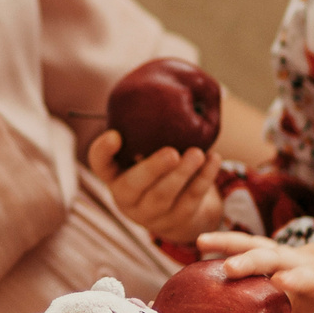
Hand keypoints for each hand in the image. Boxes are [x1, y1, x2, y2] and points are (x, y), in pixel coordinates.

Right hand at [87, 133, 223, 243]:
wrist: (173, 209)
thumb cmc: (155, 169)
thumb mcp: (143, 154)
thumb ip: (146, 135)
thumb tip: (169, 93)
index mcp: (114, 175)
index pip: (100, 164)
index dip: (103, 151)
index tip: (115, 135)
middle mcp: (127, 197)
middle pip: (134, 185)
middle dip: (153, 168)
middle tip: (172, 153)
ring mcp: (151, 213)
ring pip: (164, 196)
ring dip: (183, 173)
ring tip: (198, 153)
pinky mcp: (176, 219)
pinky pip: (190, 199)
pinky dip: (204, 178)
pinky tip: (213, 160)